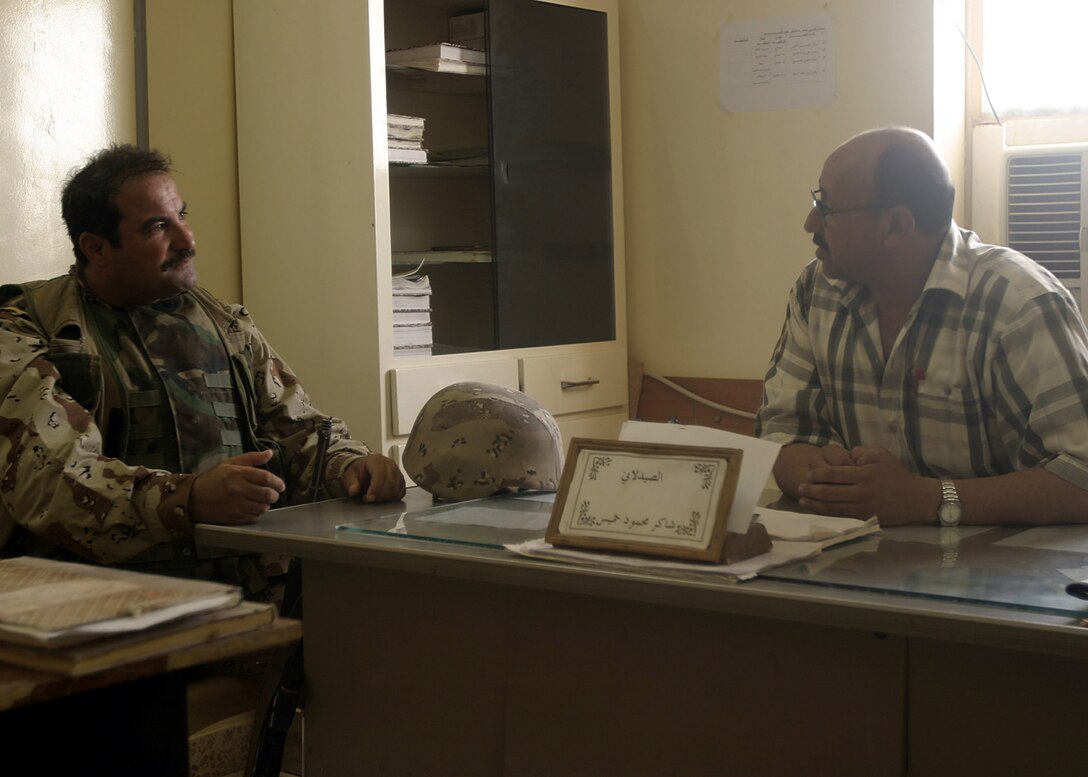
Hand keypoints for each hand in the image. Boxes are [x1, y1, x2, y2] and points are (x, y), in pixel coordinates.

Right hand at [190, 450, 285, 524]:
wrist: (192, 498)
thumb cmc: (212, 479)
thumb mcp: (229, 463)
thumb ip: (252, 458)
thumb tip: (269, 453)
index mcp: (238, 474)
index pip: (266, 478)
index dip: (277, 482)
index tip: (280, 485)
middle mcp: (238, 489)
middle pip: (267, 494)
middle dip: (274, 495)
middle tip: (273, 494)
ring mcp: (236, 505)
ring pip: (262, 507)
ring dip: (266, 505)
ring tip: (261, 501)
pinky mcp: (233, 517)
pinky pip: (254, 517)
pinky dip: (257, 514)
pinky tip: (251, 508)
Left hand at [342, 453, 406, 502]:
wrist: (365, 469)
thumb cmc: (359, 471)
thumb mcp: (350, 475)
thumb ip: (351, 483)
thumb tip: (353, 490)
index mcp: (376, 460)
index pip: (380, 473)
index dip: (375, 488)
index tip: (369, 498)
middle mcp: (389, 463)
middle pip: (390, 481)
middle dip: (379, 495)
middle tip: (369, 500)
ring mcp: (397, 471)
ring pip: (396, 487)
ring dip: (386, 497)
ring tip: (375, 498)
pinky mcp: (401, 479)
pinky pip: (401, 491)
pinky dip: (393, 497)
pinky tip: (384, 498)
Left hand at [797, 445, 935, 523]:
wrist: (916, 499)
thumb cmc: (896, 474)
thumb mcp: (881, 455)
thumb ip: (859, 452)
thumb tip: (843, 454)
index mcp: (864, 474)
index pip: (834, 474)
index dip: (817, 475)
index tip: (807, 474)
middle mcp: (862, 491)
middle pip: (829, 491)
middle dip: (811, 489)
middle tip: (799, 486)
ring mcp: (863, 507)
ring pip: (832, 506)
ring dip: (814, 503)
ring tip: (802, 499)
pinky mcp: (865, 518)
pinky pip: (841, 515)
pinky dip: (826, 512)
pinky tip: (817, 509)